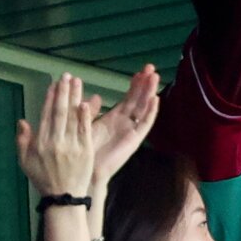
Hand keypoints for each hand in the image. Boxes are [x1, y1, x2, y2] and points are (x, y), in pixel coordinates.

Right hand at [17, 75, 95, 197]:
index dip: (50, 98)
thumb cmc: (44, 179)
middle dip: (62, 92)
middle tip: (66, 76)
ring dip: (74, 98)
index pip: (46, 115)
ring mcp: (71, 146)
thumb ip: (23, 141)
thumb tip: (22, 120)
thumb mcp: (26, 162)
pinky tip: (86, 102)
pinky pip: (85, 131)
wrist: (63, 197)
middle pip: (59, 113)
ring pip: (73, 118)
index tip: (54, 84)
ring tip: (77, 82)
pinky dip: (85, 117)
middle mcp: (55, 142)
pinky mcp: (85, 151)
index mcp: (41, 143)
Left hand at [86, 66, 159, 188]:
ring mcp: (131, 130)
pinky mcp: (134, 140)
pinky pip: (145, 124)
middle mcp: (126, 123)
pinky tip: (155, 99)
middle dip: (145, 84)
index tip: (139, 71)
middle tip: (151, 68)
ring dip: (149, 92)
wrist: (87, 171)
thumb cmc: (85, 151)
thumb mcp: (85, 125)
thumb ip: (89, 111)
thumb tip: (94, 97)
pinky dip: (151, 112)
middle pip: (139, 99)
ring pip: (144, 108)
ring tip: (154, 77)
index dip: (135, 85)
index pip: (129, 98)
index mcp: (115, 118)